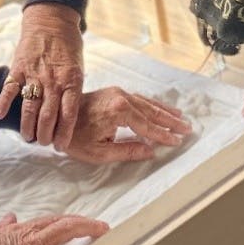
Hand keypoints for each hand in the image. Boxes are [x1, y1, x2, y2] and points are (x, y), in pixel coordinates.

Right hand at [0, 3, 85, 148]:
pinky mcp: (19, 67)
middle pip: (48, 116)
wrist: (52, 21)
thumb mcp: (78, 69)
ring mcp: (35, 74)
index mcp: (71, 82)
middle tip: (42, 143)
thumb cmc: (68, 47)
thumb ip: (72, 91)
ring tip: (27, 138)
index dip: (64, 134)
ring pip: (29, 107)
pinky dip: (3, 102)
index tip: (60, 147)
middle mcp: (53, 81)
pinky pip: (10, 88)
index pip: (68, 115)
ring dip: (27, 126)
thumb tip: (68, 117)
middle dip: (45, 135)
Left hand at [61, 88, 191, 163]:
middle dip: (170, 121)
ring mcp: (117, 92)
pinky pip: (138, 98)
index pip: (148, 126)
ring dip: (164, 111)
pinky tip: (159, 108)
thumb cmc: (74, 138)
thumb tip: (151, 151)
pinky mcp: (113, 92)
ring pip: (147, 103)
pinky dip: (152, 104)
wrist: (55, 117)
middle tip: (188, 128)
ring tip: (180, 117)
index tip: (178, 141)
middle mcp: (121, 97)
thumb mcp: (100, 152)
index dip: (164, 136)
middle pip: (151, 111)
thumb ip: (128, 151)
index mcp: (119, 112)